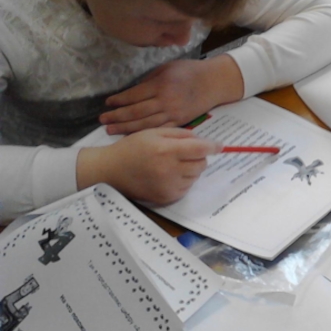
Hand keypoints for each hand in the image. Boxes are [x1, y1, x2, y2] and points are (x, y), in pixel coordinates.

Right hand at [77, 128, 221, 204]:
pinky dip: (183, 180)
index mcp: (166, 150)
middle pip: (201, 164)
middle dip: (198, 157)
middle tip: (184, 153)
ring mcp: (168, 187)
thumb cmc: (133, 147)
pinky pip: (187, 188)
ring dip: (191, 169)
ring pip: (196, 176)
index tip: (220, 146)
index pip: (200, 149)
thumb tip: (203, 141)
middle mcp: (169, 170)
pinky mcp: (166, 198)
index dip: (213, 147)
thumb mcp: (155, 132)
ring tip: (172, 164)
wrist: (110, 170)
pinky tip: (168, 175)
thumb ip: (180, 134)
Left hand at [100, 55, 243, 133]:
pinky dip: (144, 133)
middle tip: (102, 120)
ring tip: (110, 130)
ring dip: (126, 127)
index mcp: (161, 85)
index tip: (107, 103)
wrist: (214, 83)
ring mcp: (173, 113)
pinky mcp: (180, 122)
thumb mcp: (167, 68)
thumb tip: (133, 92)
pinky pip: (159, 129)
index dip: (119, 100)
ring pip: (145, 123)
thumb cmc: (190, 71)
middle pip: (136, 112)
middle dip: (117, 116)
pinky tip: (132, 135)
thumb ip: (150, 80)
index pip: (134, 95)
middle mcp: (166, 101)